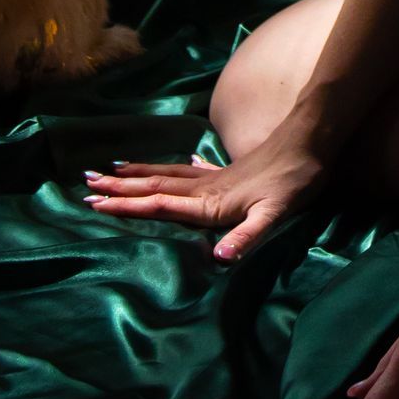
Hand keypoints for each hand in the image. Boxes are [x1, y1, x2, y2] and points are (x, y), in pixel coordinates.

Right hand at [83, 117, 330, 262]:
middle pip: (154, 188)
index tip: (94, 203)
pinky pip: (192, 170)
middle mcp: (207, 188)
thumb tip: (219, 260)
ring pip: (168, 176)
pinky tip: (181, 161)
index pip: (159, 206)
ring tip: (112, 170)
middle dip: (119, 189)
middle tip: (85, 185)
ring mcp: (218, 177)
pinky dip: (177, 167)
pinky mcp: (232, 171)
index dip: (127, 207)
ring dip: (139, 175)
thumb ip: (247, 237)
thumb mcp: (276, 214)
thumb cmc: (296, 179)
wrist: (314, 138)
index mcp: (211, 203)